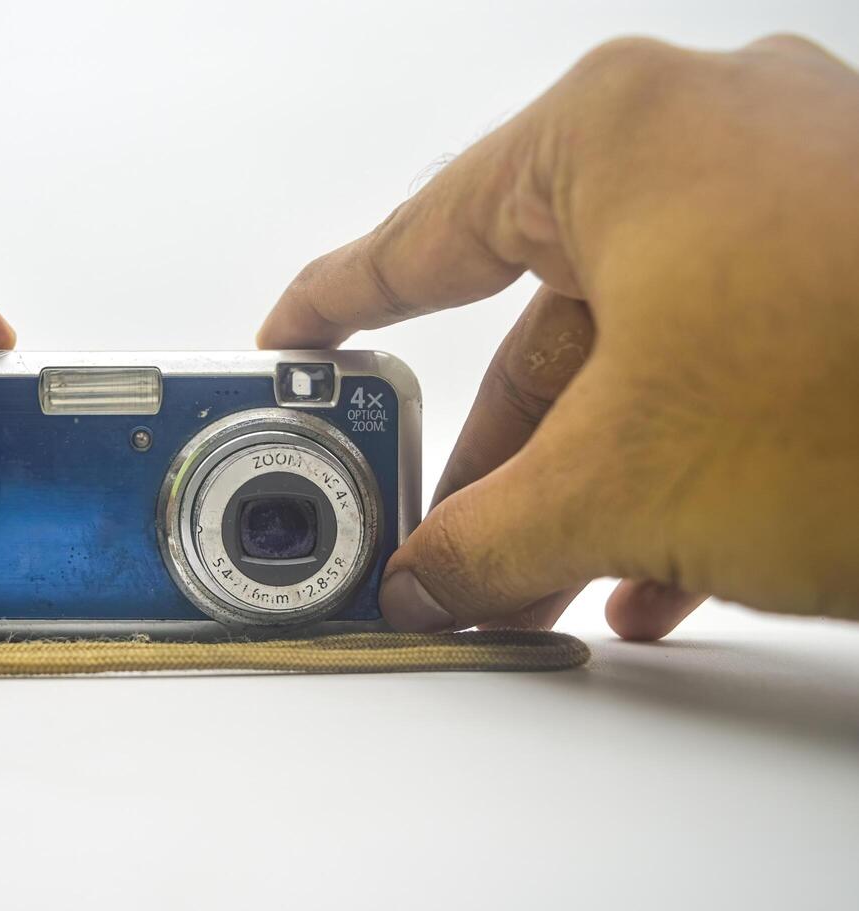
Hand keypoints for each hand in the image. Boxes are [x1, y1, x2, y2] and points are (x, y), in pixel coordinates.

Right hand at [258, 36, 858, 637]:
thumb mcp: (623, 481)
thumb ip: (486, 538)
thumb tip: (423, 580)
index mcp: (620, 137)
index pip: (425, 234)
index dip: (339, 302)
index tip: (293, 342)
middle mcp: (713, 137)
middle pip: (545, 317)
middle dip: (497, 455)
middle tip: (434, 537)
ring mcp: (806, 192)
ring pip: (643, 353)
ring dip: (591, 482)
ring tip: (548, 585)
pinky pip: (730, 360)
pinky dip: (684, 464)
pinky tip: (664, 573)